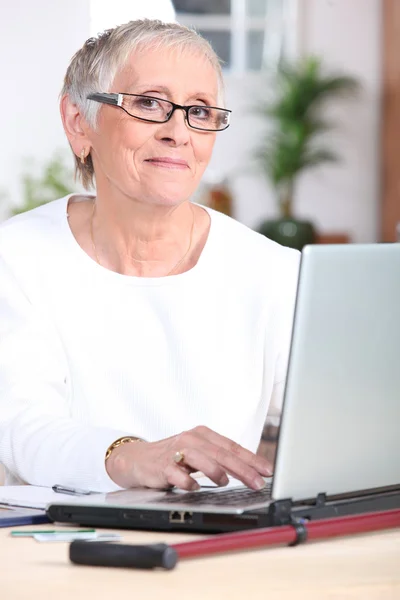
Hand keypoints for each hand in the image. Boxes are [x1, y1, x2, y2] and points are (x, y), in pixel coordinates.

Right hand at [106, 425, 272, 490]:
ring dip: (216, 471)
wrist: (137, 459)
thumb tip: (249, 471)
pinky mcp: (161, 465)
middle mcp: (191, 439)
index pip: (232, 446)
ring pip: (201, 458)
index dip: (252, 459)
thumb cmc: (173, 456)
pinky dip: (188, 482)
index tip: (268, 471)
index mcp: (203, 434)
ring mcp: (176, 451)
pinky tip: (195, 488)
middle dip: (243, 469)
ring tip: (226, 482)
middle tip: (258, 482)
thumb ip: (219, 459)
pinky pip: (177, 474)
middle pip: (221, 453)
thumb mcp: (198, 453)